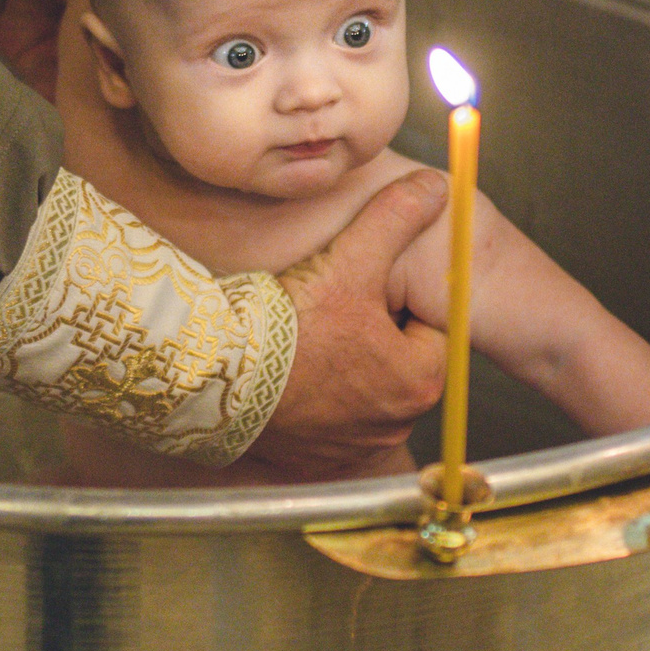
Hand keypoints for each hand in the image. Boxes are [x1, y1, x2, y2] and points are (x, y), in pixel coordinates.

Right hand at [243, 171, 450, 481]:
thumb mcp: (349, 260)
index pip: (428, 326)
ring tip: (303, 339)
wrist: (215, 379)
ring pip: (360, 392)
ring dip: (342, 368)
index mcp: (420, 379)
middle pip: (395, 361)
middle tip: (328, 308)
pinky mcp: (313, 462)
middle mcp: (395, 425)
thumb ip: (396, 219)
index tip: (359, 286)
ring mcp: (354, 449)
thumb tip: (434, 187)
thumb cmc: (288, 326)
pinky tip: (285, 374)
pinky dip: (312, 400)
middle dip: (370, 335)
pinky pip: (326, 424)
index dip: (393, 298)